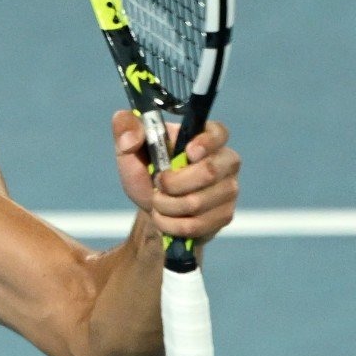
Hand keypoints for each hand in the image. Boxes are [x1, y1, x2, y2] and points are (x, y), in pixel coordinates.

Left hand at [112, 110, 239, 242]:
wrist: (152, 205)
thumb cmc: (146, 170)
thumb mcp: (129, 148)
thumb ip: (126, 130)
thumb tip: (130, 138)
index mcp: (205, 136)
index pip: (219, 133)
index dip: (206, 143)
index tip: (188, 152)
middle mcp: (225, 161)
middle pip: (209, 172)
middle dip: (171, 183)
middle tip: (157, 183)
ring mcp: (229, 189)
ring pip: (197, 203)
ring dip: (165, 206)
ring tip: (157, 200)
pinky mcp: (225, 215)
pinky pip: (196, 225)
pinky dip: (170, 224)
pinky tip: (164, 217)